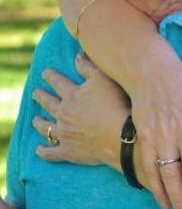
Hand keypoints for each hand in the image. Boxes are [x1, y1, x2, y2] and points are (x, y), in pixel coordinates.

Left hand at [32, 52, 129, 168]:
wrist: (119, 135)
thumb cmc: (114, 103)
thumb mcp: (103, 79)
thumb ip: (89, 67)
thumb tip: (77, 56)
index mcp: (72, 95)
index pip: (58, 82)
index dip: (51, 76)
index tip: (44, 72)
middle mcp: (64, 113)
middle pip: (49, 103)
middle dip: (41, 97)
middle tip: (35, 93)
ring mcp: (64, 134)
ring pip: (46, 127)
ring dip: (39, 123)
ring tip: (34, 119)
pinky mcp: (68, 151)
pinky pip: (51, 152)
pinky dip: (44, 151)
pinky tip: (39, 149)